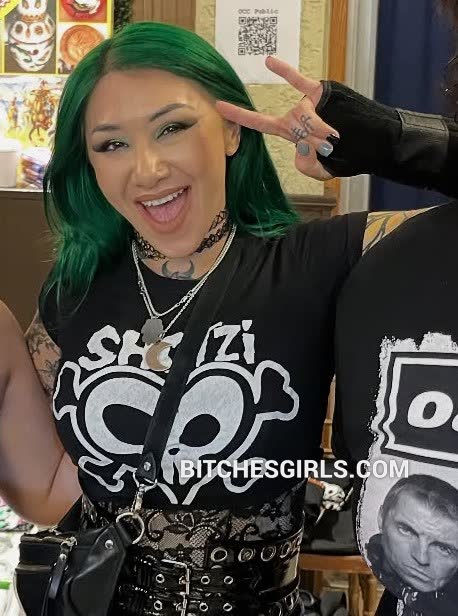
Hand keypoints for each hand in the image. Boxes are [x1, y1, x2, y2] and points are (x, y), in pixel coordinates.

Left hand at [215, 56, 337, 180]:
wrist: (368, 143)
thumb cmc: (343, 157)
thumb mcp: (321, 172)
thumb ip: (306, 166)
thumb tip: (302, 145)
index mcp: (290, 134)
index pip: (260, 124)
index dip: (240, 116)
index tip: (218, 105)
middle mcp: (294, 117)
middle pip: (292, 128)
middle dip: (313, 141)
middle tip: (329, 148)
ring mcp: (306, 104)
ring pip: (304, 118)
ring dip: (321, 130)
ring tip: (336, 137)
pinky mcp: (319, 93)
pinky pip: (300, 82)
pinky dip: (285, 73)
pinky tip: (268, 61)